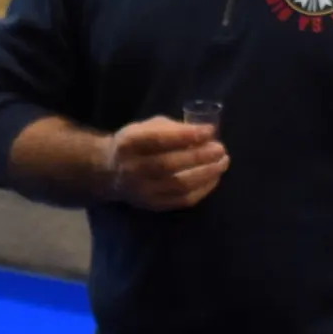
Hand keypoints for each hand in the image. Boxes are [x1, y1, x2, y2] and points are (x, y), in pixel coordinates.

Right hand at [102, 118, 226, 211]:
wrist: (110, 172)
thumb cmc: (135, 144)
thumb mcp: (146, 128)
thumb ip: (172, 129)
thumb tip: (205, 133)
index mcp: (129, 144)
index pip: (159, 140)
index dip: (186, 136)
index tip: (209, 131)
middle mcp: (133, 169)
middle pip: (170, 164)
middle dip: (199, 156)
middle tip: (220, 149)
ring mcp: (142, 191)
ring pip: (179, 185)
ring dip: (206, 174)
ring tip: (222, 162)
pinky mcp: (153, 205)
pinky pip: (182, 200)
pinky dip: (202, 189)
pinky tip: (214, 178)